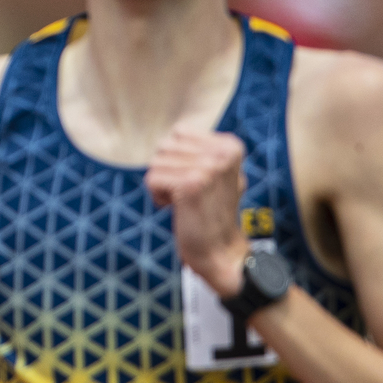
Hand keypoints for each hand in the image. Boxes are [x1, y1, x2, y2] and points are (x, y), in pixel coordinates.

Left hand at [147, 128, 248, 297]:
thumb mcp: (215, 173)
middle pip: (164, 146)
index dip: (176, 158)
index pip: (178, 132)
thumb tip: (174, 132)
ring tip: (184, 201)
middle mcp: (223, 152)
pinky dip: (157, 196)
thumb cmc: (210, 212)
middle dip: (167, 171)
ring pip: (156, 162)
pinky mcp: (192, 184)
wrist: (220, 251)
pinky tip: (176, 209)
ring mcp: (209, 166)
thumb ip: (200, 150)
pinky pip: (151, 178)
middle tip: (188, 194)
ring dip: (162, 185)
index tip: (194, 181)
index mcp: (230, 144)